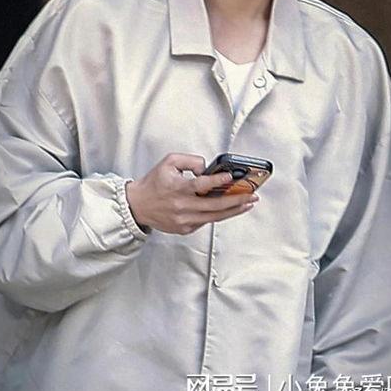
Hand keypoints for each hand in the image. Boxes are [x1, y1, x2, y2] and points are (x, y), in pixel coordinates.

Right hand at [125, 153, 258, 234]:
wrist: (138, 206)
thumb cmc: (154, 182)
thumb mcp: (169, 162)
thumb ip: (189, 160)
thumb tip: (207, 168)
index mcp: (178, 188)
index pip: (201, 186)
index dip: (217, 181)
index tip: (231, 177)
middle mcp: (182, 206)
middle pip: (215, 205)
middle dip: (236, 200)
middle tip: (252, 195)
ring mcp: (184, 220)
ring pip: (215, 217)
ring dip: (234, 210)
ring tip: (248, 203)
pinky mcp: (185, 229)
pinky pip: (206, 221)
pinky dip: (219, 215)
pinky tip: (230, 209)